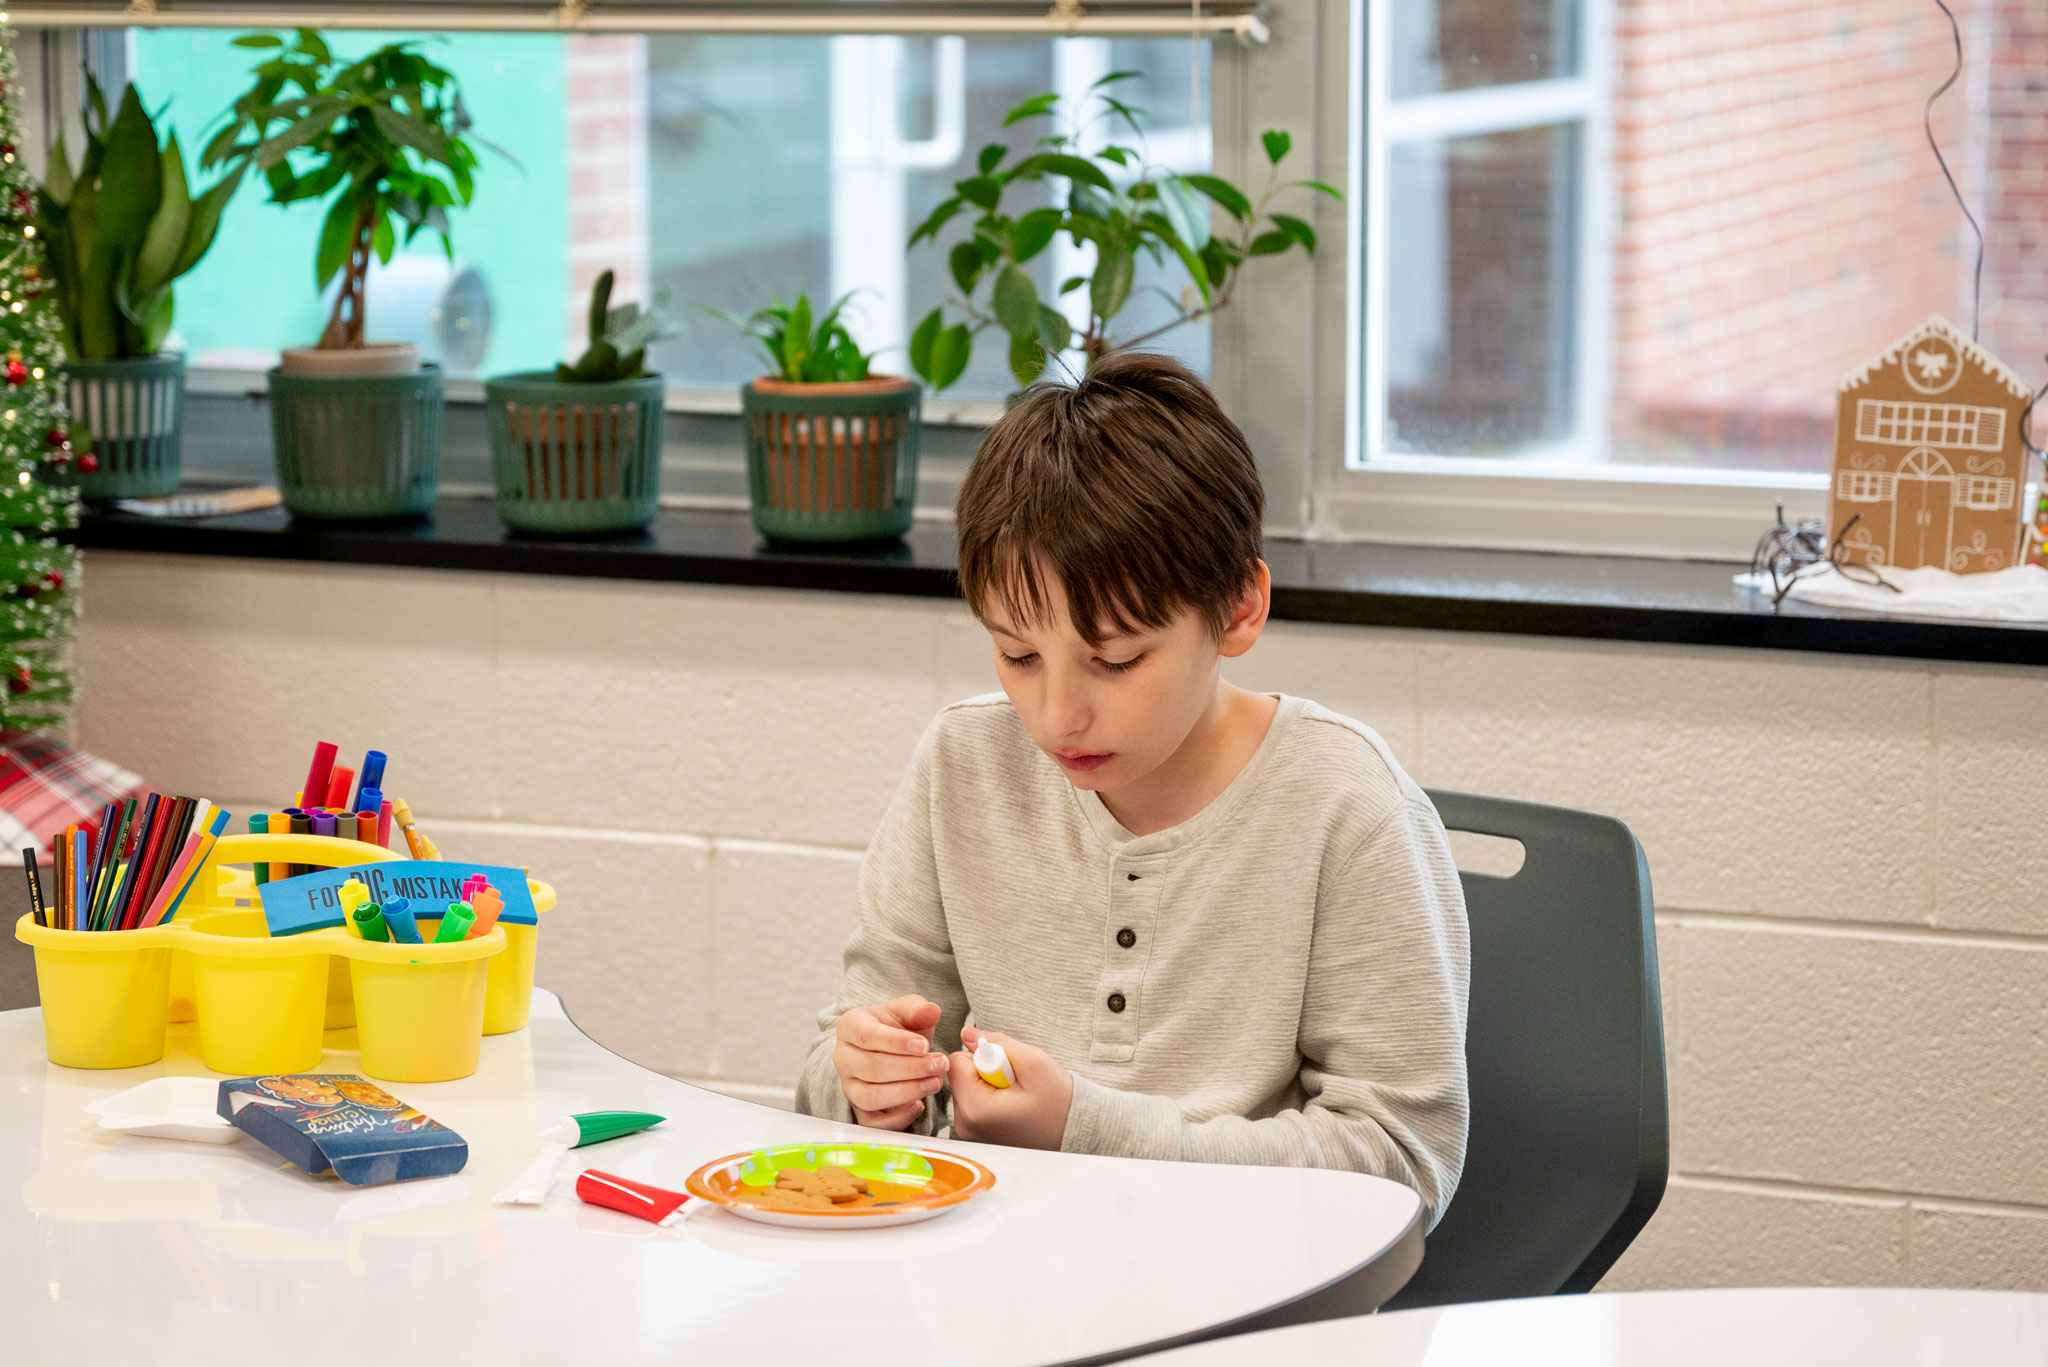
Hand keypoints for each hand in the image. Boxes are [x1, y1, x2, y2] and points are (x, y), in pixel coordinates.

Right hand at [834, 995, 947, 1130]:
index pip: (867, 1036)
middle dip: (909, 1069)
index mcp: (849, 1026)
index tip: (925, 1045)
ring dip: (905, 1092)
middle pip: (870, 1068)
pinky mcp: (858, 1109)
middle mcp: (843, 1058)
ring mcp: (848, 1085)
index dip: (896, 1043)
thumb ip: (918, 1008)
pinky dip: (896, 1118)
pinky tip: (919, 1105)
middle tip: (940, 1064)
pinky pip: (872, 1122)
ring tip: (935, 1083)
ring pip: (869, 1097)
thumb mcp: (908, 1010)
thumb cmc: (898, 1026)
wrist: (892, 1047)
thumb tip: (931, 1010)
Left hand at [947, 1026, 1072, 1149]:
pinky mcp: (976, 1133)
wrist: (1074, 1130)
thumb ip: (997, 1042)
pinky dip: (991, 1096)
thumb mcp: (1033, 1061)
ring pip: (968, 1086)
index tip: (1007, 1069)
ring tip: (1017, 1094)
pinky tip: (1014, 1104)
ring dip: (989, 1083)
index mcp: (976, 1109)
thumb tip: (967, 1034)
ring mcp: (970, 1132)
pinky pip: (974, 1100)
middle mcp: (966, 1125)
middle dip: (986, 1070)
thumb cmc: (1059, 1102)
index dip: (983, 1056)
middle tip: (1016, 1083)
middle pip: (960, 1075)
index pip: (956, 1062)